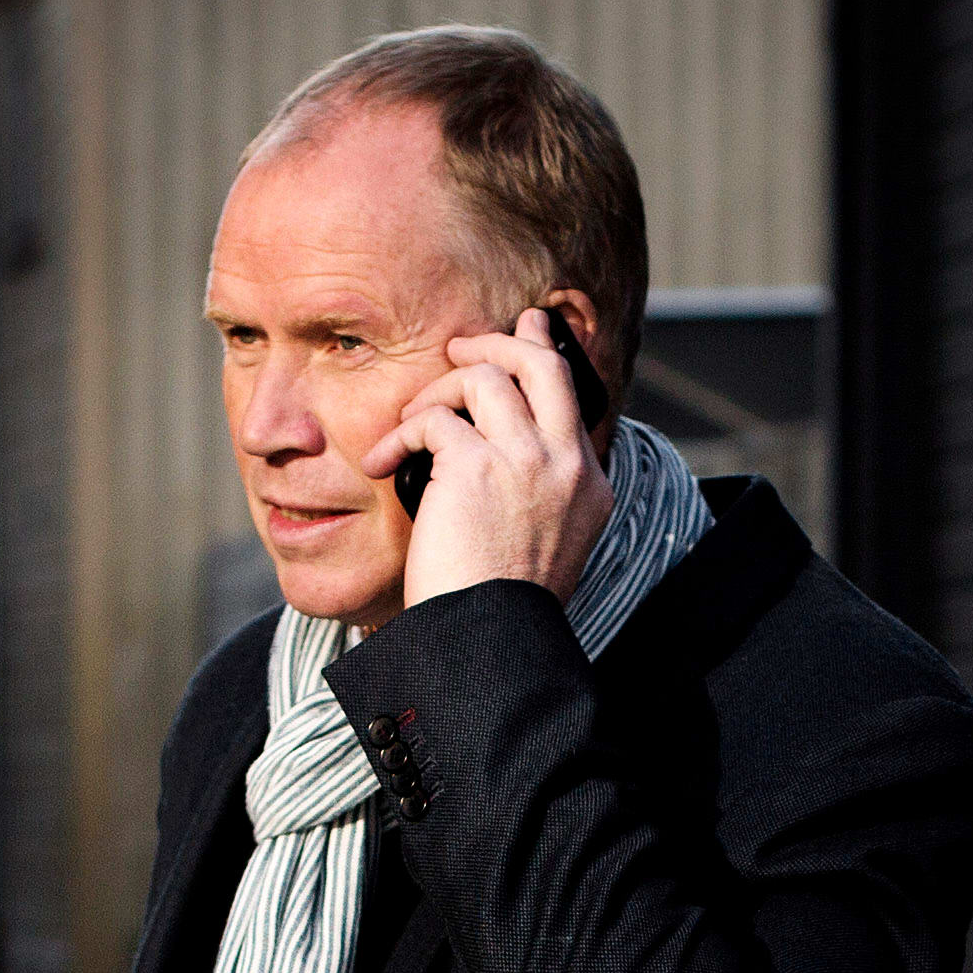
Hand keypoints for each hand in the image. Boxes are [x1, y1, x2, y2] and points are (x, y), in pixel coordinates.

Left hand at [373, 309, 612, 607]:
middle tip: (460, 349)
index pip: (571, 397)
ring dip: (437, 388)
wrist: (488, 642)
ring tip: (411, 420)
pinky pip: (434, 419)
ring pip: (484, 377)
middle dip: (497, 344)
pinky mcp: (476, 466)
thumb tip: (511, 448)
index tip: (525, 330)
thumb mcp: (546, 542)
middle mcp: (565, 465)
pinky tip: (385, 461)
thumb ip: (541, 489)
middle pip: (542, 364)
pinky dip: (402, 433)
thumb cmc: (500, 606)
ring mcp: (526, 461)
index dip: (542, 355)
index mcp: (588, 484)